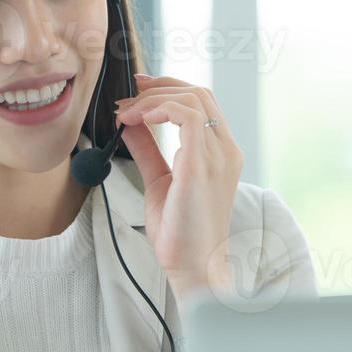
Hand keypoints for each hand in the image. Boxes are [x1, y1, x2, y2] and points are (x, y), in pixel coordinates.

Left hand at [113, 73, 243, 303]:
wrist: (193, 266)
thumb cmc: (179, 231)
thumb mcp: (159, 180)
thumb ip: (148, 150)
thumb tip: (129, 124)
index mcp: (220, 152)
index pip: (202, 103)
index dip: (169, 88)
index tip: (138, 89)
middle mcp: (225, 149)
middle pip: (199, 93)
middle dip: (160, 85)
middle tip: (128, 96)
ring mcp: (218, 156)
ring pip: (192, 99)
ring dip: (153, 99)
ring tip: (126, 113)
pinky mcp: (202, 165)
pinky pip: (187, 116)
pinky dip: (160, 109)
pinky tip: (139, 120)